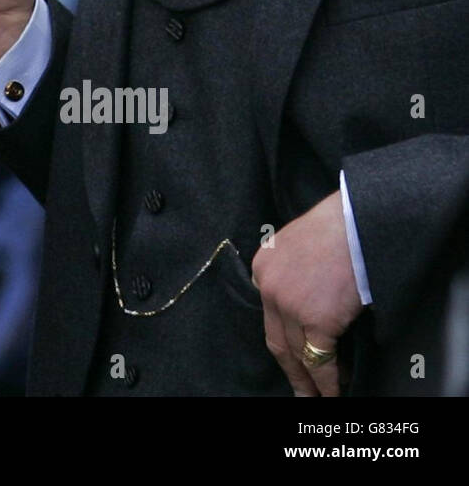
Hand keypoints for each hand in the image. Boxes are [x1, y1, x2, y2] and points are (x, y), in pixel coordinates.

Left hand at [251, 191, 363, 396]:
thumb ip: (291, 272)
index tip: (293, 359)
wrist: (355, 221)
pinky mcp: (316, 319)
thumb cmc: (336, 228)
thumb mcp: (296, 245)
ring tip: (318, 398)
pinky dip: (329, 382)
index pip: (269, 316)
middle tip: (300, 391)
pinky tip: (336, 392)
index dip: (284, 341)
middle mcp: (268, 288)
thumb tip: (305, 299)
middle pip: (276, 341)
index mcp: (262, 269)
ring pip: (297, 355)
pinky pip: (320, 360)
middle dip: (290, 370)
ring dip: (309, 381)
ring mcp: (289, 305)